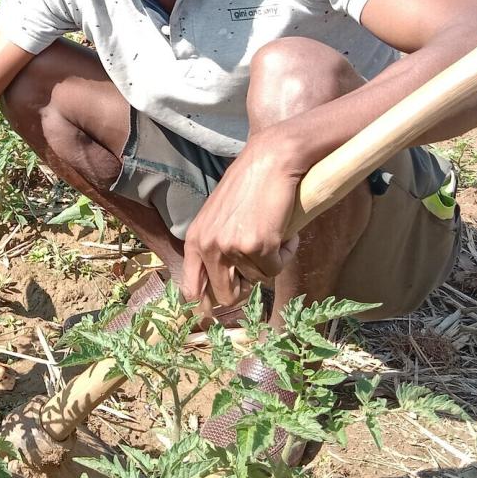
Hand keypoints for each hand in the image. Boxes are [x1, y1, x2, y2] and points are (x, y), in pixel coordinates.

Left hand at [181, 131, 302, 306]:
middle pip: (227, 296)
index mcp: (195, 240)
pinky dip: (285, 253)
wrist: (271, 161)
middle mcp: (209, 247)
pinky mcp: (259, 246)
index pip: (191, 290)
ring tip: (271, 232)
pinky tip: (283, 230)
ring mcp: (232, 247)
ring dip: (269, 262)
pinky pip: (276, 268)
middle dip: (247, 286)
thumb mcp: (217, 217)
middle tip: (259, 262)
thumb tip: (222, 290)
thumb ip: (214, 247)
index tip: (215, 316)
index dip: (204, 308)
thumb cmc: (248, 186)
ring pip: (258, 281)